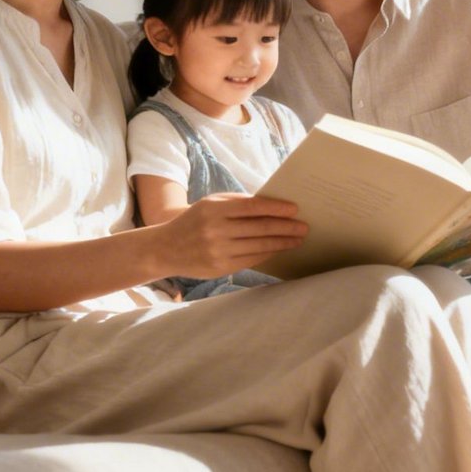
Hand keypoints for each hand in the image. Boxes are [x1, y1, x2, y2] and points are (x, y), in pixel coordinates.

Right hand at [154, 193, 307, 278]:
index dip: (276, 208)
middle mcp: (216, 229)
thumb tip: (272, 206)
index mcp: (214, 209)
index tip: (294, 209)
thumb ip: (237, 203)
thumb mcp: (211, 204)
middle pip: (259, 228)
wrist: (167, 248)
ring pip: (259, 246)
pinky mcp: (221, 267)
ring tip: (297, 239)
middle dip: (285, 227)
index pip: (252, 207)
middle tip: (304, 227)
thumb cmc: (195, 221)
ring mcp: (218, 250)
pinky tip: (279, 249)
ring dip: (282, 243)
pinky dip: (268, 253)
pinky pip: (251, 259)